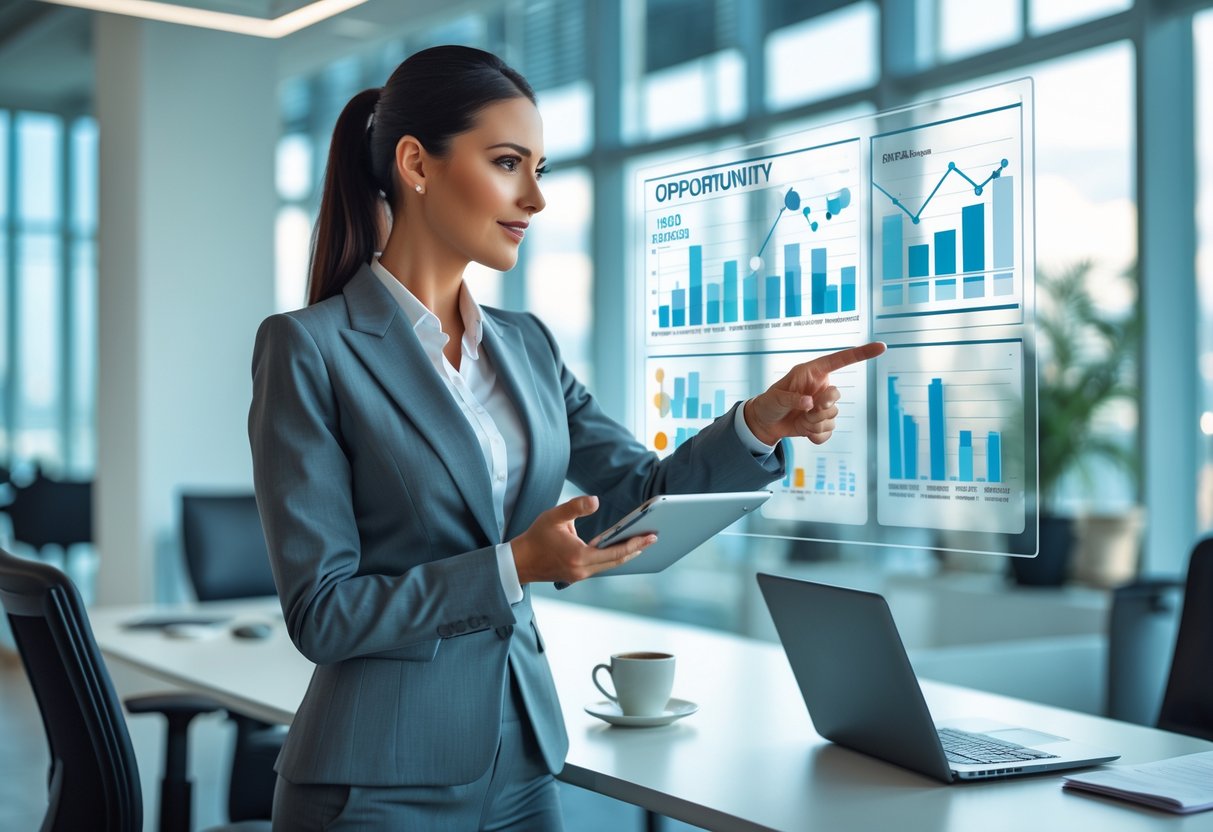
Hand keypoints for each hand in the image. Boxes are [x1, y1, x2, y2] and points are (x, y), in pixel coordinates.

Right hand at [512, 495, 657, 585]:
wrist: (520, 562)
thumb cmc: (536, 537)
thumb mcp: (554, 516)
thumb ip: (576, 507)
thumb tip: (596, 501)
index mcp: (578, 556)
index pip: (614, 552)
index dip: (634, 544)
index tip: (650, 536)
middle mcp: (582, 570)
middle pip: (617, 561)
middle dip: (636, 549)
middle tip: (654, 537)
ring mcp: (580, 576)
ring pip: (610, 566)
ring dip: (626, 554)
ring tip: (642, 542)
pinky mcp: (577, 575)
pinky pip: (601, 567)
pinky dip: (613, 558)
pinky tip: (621, 549)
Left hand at [744, 341, 886, 445]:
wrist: (766, 423)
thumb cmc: (769, 403)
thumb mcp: (776, 398)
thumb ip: (793, 398)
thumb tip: (810, 402)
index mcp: (813, 372)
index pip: (840, 360)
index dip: (861, 353)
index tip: (881, 347)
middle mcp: (821, 387)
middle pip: (836, 396)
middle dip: (823, 406)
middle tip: (808, 410)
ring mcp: (823, 405)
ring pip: (832, 416)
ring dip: (814, 423)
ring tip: (799, 420)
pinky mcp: (822, 421)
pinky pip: (829, 431)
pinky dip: (816, 435)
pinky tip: (804, 432)